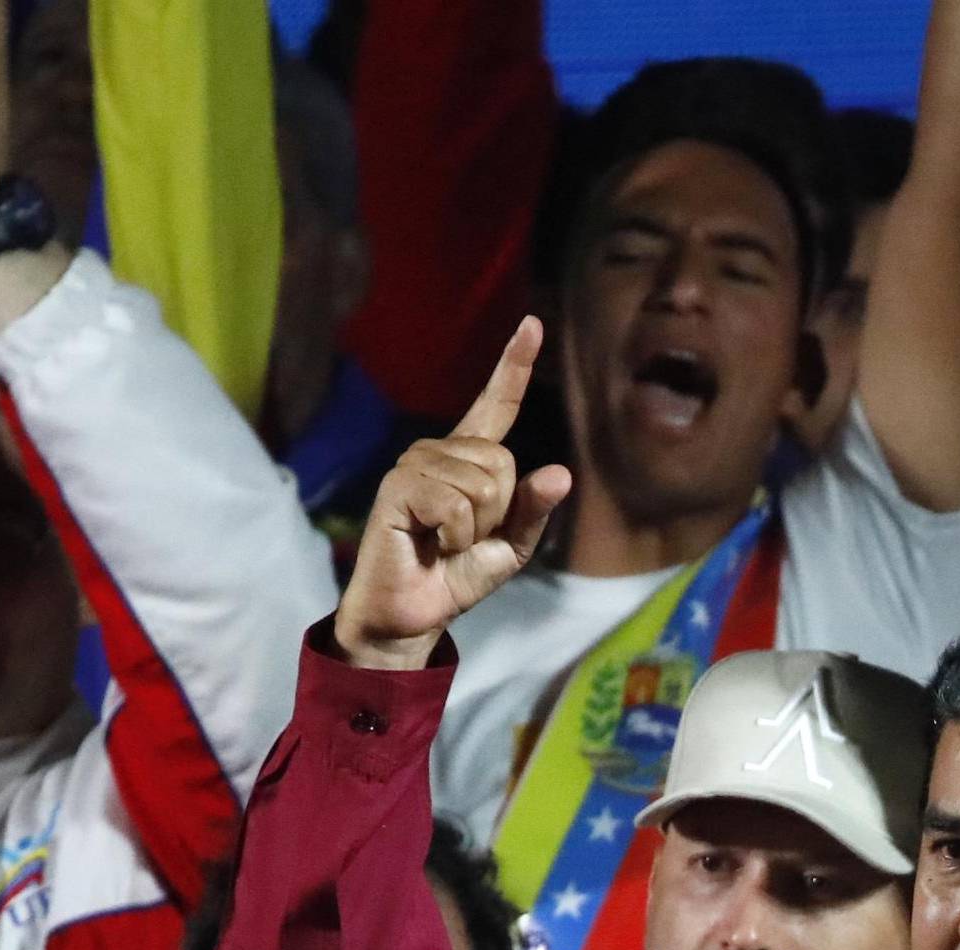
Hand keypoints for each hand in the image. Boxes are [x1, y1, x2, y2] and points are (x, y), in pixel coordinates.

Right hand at [334, 318, 570, 672]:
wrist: (411, 616)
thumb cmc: (454, 579)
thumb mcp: (508, 549)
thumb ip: (533, 511)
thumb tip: (561, 474)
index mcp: (468, 459)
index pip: (496, 405)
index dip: (514, 366)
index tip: (531, 324)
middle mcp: (440, 451)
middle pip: (503, 463)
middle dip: (496, 513)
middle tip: (462, 539)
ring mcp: (416, 464)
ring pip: (482, 484)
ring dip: (473, 528)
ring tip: (444, 543)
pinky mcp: (398, 486)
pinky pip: (455, 503)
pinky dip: (454, 535)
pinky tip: (429, 543)